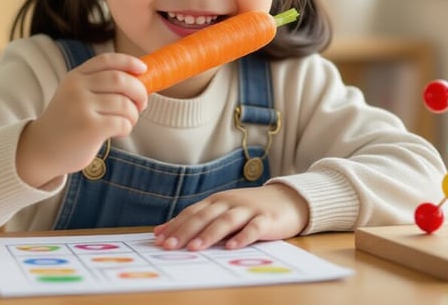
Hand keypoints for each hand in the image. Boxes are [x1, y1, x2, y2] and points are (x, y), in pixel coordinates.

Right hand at [15, 53, 147, 186]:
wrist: (41, 150)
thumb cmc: (66, 123)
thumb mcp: (74, 96)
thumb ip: (97, 86)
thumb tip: (138, 80)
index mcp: (75, 77)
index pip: (106, 61)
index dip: (128, 62)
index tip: (143, 70)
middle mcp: (77, 88)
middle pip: (121, 80)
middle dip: (139, 91)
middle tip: (142, 104)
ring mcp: (82, 107)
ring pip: (125, 103)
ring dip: (134, 114)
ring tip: (127, 122)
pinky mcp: (90, 127)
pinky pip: (122, 122)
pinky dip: (127, 127)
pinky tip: (119, 132)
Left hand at [153, 183, 308, 250]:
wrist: (289, 199)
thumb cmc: (250, 209)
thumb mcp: (223, 211)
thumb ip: (196, 220)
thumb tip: (161, 232)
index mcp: (217, 201)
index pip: (192, 213)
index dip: (176, 225)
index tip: (159, 240)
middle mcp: (230, 203)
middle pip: (205, 216)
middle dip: (186, 231)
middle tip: (170, 246)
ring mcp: (249, 210)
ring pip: (226, 221)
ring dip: (209, 234)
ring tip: (195, 247)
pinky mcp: (267, 219)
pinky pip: (253, 229)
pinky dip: (242, 237)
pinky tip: (231, 247)